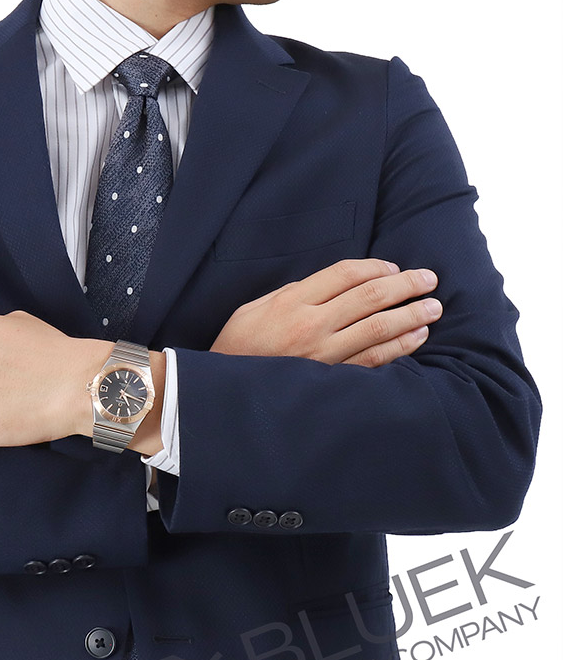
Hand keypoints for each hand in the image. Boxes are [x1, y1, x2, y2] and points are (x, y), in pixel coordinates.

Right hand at [209, 258, 441, 366]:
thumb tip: (333, 285)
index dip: (376, 267)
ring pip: (378, 329)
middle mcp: (311, 325)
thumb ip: (292, 293)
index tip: (393, 267)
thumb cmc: (238, 347)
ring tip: (433, 308)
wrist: (226, 392)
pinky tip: (416, 337)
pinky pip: (373, 361)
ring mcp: (323, 356)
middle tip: (429, 280)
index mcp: (292, 302)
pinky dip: (400, 347)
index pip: (346, 274)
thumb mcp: (254, 308)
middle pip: (370, 297)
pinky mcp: (330, 380)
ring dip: (411, 315)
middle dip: (406, 285)